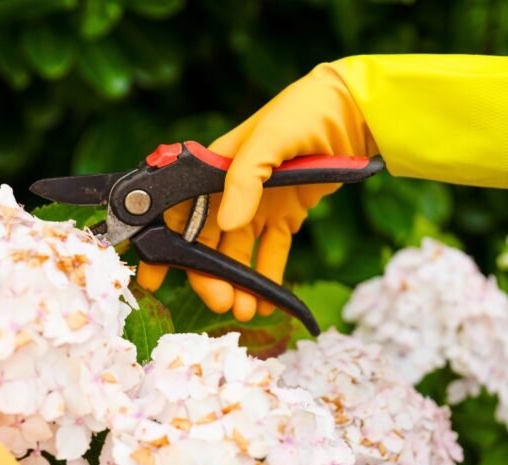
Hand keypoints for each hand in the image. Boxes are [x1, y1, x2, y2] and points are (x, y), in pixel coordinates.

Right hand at [137, 61, 374, 320]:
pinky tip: (266, 302)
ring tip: (243, 310)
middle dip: (206, 274)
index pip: (179, 211)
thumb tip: (228, 224)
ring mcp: (257, 203)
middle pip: (206, 240)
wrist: (354, 110)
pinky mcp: (285, 215)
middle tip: (217, 301)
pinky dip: (267, 278)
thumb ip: (244, 179)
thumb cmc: (305, 112)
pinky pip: (271, 252)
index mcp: (213, 167)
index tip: (153, 277)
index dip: (165, 244)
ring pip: (237, 253)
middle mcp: (229, 189)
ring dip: (236, 282)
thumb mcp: (270, 139)